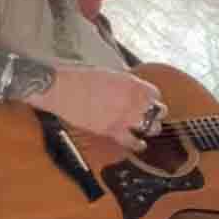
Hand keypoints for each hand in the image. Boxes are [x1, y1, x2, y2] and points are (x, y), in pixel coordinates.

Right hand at [38, 67, 163, 152]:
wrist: (60, 88)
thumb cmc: (79, 77)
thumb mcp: (109, 74)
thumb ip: (125, 84)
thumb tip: (130, 89)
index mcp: (132, 84)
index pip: (155, 94)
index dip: (151, 98)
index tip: (148, 102)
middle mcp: (133, 100)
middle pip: (158, 111)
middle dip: (156, 114)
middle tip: (151, 116)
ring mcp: (124, 116)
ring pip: (151, 127)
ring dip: (150, 128)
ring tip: (147, 129)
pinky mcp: (111, 130)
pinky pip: (132, 141)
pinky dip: (137, 144)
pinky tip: (140, 145)